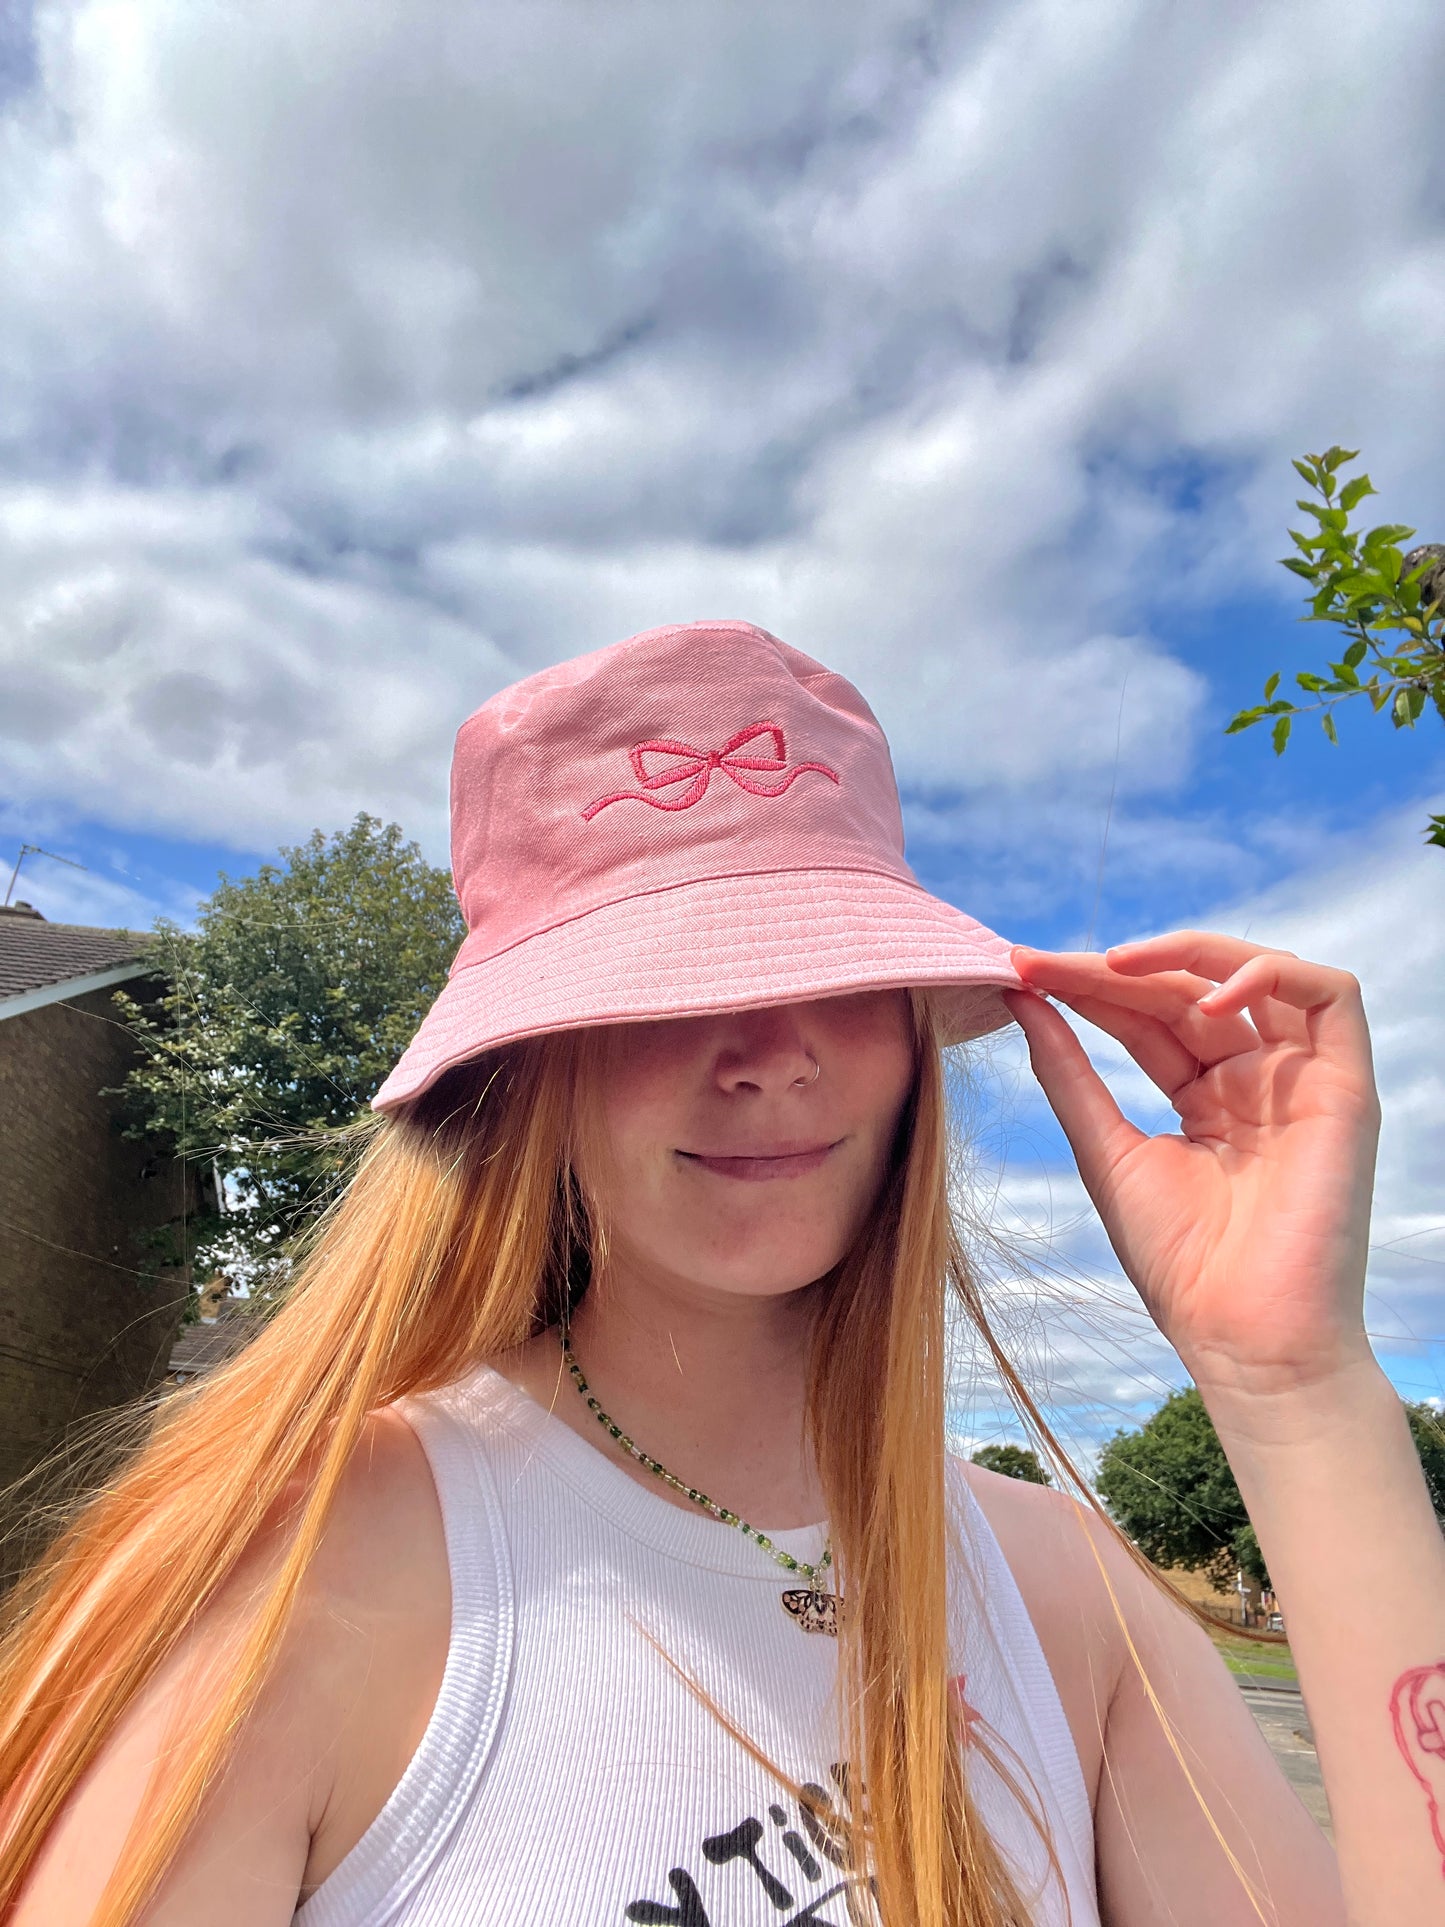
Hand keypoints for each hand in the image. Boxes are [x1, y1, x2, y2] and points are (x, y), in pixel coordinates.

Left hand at [1001, 931, 1381, 1399]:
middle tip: (1040, 962)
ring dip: (1187, 955)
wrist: (1246, 1340)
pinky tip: (1206, 1000)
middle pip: (1188, 993)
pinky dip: (1271, 976)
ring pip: (1257, 976)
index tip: (1019, 970)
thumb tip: (1021, 999)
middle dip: (1113, 972)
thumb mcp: (1106, 1151)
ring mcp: (1302, 1082)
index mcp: (1208, 1099)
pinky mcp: (1346, 1089)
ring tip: (1113, 964)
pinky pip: (1331, 996)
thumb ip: (1069, 1073)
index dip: (1089, 988)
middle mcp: (1258, 1082)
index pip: (1148, 1018)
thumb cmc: (1181, 1265)